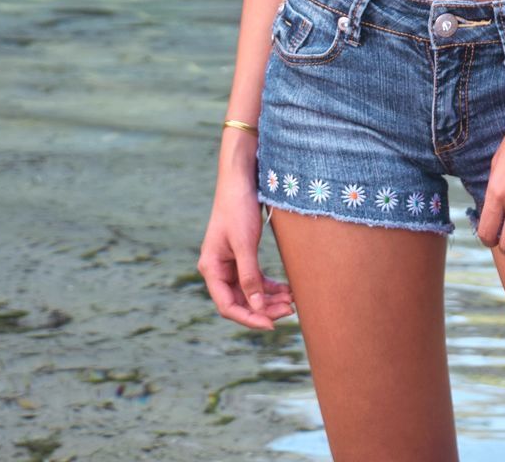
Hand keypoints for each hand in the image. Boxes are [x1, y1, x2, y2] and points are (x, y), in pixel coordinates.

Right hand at [198, 175, 295, 329]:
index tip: (271, 324)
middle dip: (264, 308)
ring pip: (250, 292)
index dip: (249, 318)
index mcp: (211, 268)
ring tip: (292, 301)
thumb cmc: (238, 208)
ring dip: (269, 299)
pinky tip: (287, 290)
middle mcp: (218, 269)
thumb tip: (257, 307)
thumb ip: (249, 277)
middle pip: (240, 301)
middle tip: (289, 311)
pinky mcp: (242, 256)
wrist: (241, 179)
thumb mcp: (245, 244)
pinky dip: (270, 286)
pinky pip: (255, 279)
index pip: (228, 305)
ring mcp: (230, 263)